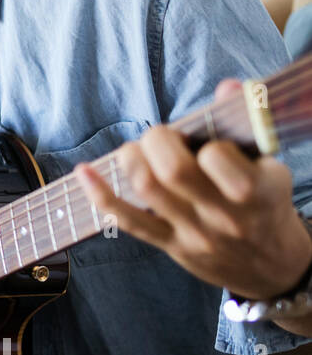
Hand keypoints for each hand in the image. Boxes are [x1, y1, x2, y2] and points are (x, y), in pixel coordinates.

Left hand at [76, 78, 311, 301]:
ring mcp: (193, 233)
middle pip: (172, 171)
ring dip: (131, 158)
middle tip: (160, 136)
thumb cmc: (266, 204)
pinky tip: (84, 172)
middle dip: (157, 140)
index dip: (206, 142)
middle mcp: (223, 216)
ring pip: (146, 188)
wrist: (271, 267)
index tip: (207, 144)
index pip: (217, 157)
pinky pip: (127, 219)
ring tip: (137, 150)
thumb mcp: (269, 167)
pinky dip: (99, 193)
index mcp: (256, 191)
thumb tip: (228, 87)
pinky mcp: (169, 245)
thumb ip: (247, 126)